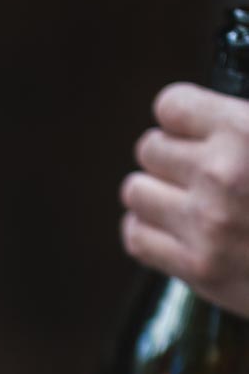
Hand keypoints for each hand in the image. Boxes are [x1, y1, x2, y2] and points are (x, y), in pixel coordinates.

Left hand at [120, 82, 248, 317]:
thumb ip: (242, 125)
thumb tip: (213, 117)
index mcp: (246, 132)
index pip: (171, 106)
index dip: (182, 117)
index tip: (190, 129)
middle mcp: (220, 174)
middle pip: (149, 149)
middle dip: (168, 156)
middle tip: (190, 170)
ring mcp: (205, 224)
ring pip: (136, 191)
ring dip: (153, 193)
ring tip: (178, 199)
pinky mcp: (197, 268)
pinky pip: (137, 237)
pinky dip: (146, 230)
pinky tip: (168, 228)